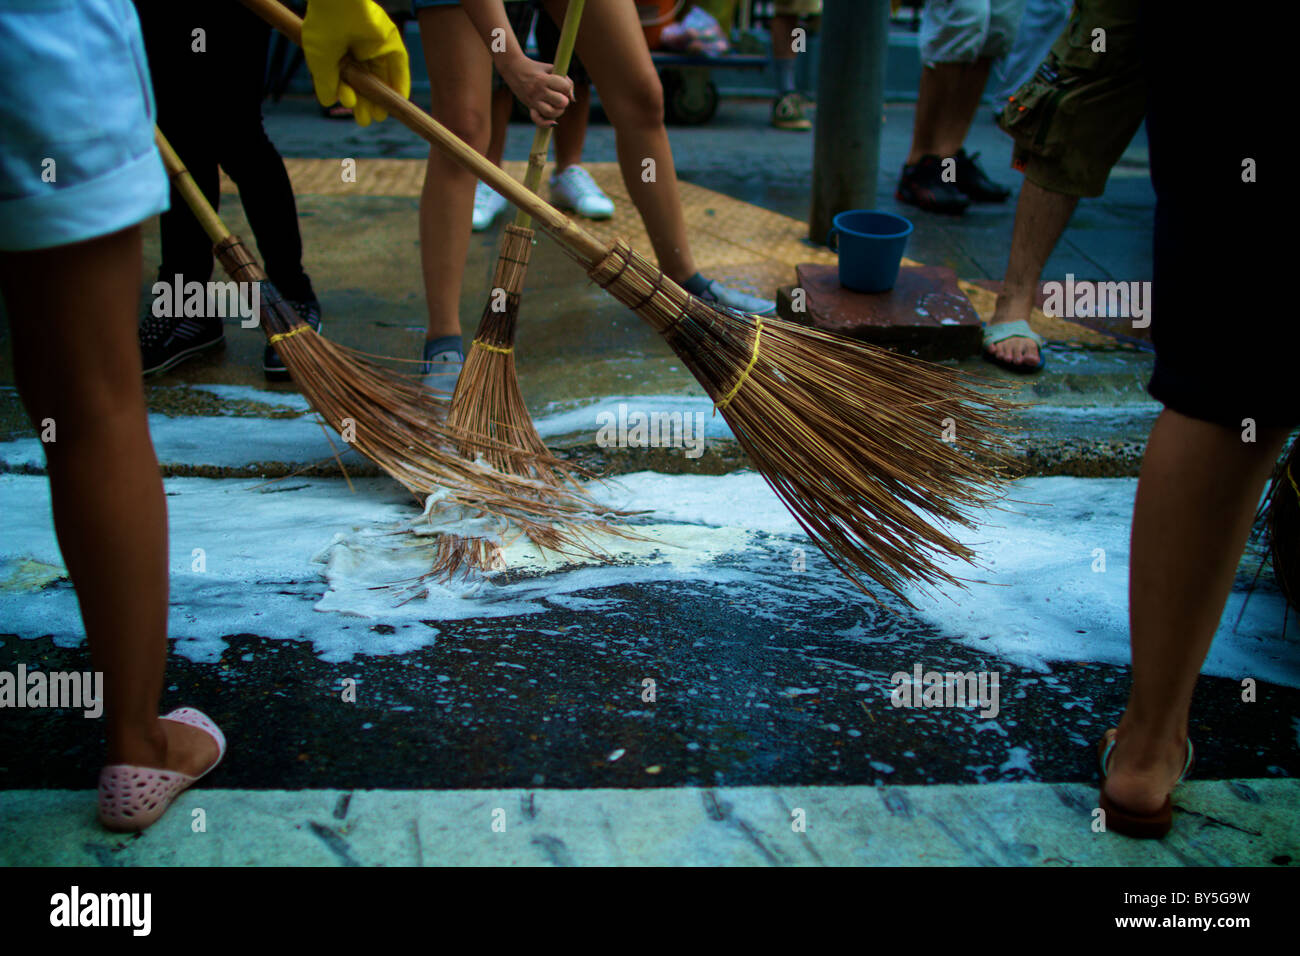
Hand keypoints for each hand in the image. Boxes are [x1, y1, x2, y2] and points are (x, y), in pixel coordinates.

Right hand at [301, 0, 410, 126]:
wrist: (339, 3)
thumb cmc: (324, 29)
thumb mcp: (320, 62)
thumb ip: (326, 83)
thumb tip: (328, 102)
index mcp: (339, 53)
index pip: (346, 81)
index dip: (348, 94)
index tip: (348, 103)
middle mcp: (358, 51)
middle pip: (365, 83)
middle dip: (365, 102)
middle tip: (366, 120)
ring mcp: (376, 48)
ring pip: (382, 78)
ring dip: (382, 98)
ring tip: (380, 115)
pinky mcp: (392, 44)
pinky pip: (399, 68)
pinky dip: (399, 84)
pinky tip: (398, 100)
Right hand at [499, 54, 573, 126]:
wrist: (513, 68)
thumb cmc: (536, 68)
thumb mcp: (551, 68)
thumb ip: (565, 80)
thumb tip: (573, 99)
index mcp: (545, 79)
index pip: (565, 87)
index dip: (567, 87)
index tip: (563, 84)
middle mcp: (539, 91)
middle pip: (561, 102)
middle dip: (565, 100)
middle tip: (560, 96)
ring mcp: (533, 100)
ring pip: (551, 113)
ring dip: (558, 111)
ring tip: (556, 105)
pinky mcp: (530, 107)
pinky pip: (538, 120)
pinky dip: (546, 124)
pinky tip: (553, 123)